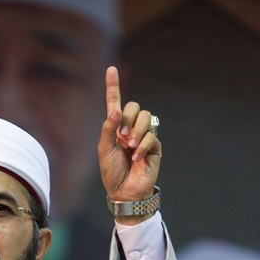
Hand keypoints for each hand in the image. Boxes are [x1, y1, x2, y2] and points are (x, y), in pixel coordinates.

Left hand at [98, 66, 161, 207]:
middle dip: (128, 118)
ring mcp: (144, 136)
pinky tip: (137, 158)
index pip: (115, 102)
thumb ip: (108, 129)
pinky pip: (152, 135)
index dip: (113, 85)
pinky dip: (142, 146)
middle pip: (135, 106)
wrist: (124, 191)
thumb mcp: (104, 149)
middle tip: (121, 136)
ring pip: (147, 117)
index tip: (111, 69)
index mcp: (115, 126)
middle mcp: (130, 128)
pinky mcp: (155, 147)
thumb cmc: (112, 172)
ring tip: (130, 147)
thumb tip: (116, 111)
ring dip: (136, 131)